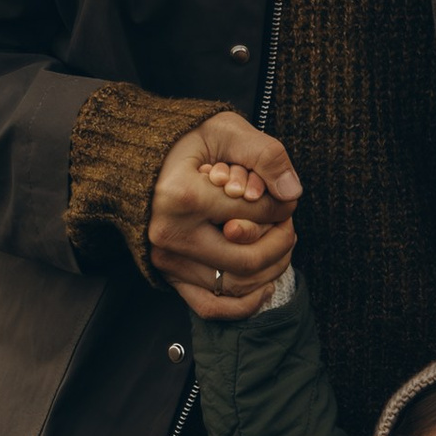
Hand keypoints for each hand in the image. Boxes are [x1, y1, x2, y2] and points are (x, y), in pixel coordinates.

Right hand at [151, 113, 301, 317]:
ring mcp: (167, 260)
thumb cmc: (186, 141)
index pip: (254, 214)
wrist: (144, 161)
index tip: (282, 196)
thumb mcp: (225, 129)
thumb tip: (292, 192)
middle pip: (248, 258)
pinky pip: (211, 307)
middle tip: (286, 223)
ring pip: (237, 285)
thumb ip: (264, 154)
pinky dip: (244, 304)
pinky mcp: (169, 276)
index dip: (281, 206)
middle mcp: (170, 234)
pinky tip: (264, 285)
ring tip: (278, 244)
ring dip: (271, 269)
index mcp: (182, 195)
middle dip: (281, 242)